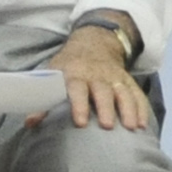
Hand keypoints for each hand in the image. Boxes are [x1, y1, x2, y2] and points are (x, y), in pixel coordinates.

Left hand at [36, 27, 152, 131]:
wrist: (93, 44)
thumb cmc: (68, 67)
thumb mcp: (53, 76)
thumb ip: (43, 100)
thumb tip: (30, 123)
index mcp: (75, 74)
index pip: (77, 89)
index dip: (78, 105)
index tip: (80, 123)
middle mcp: (97, 75)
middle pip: (103, 92)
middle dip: (106, 108)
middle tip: (107, 126)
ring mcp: (114, 78)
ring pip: (123, 92)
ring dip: (128, 109)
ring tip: (132, 128)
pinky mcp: (127, 81)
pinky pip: (137, 94)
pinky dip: (141, 108)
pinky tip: (142, 124)